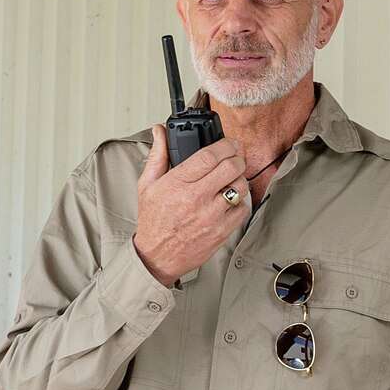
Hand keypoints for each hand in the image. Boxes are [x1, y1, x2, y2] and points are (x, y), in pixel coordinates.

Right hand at [133, 125, 251, 284]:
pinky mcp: (222, 231)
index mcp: (177, 183)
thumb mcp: (148, 185)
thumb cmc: (153, 221)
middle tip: (235, 157)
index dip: (225, 145)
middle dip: (237, 157)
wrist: (157, 257)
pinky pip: (242, 208)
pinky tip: (230, 199)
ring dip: (239, 179)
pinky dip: (240, 201)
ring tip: (232, 179)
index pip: (210, 155)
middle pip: (231, 167)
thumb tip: (159, 132)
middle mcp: (196, 198)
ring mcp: (211, 216)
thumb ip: (157, 155)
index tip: (229, 143)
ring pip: (240, 187)